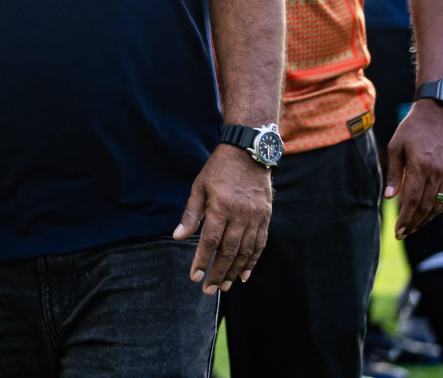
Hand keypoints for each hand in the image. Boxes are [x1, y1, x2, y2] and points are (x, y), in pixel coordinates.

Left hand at [173, 143, 272, 294]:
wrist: (248, 152)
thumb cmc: (218, 169)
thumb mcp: (199, 186)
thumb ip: (191, 214)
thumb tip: (177, 237)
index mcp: (221, 206)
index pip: (210, 240)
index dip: (202, 260)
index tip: (195, 276)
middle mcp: (240, 214)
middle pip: (228, 251)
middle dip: (217, 272)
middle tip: (208, 290)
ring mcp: (256, 217)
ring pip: (245, 251)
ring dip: (234, 271)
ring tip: (224, 286)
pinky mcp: (265, 217)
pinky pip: (260, 244)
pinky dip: (252, 261)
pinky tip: (244, 274)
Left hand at [385, 99, 442, 237]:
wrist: (439, 113)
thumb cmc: (412, 128)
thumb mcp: (396, 146)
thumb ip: (394, 174)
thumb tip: (389, 198)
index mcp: (422, 166)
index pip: (414, 200)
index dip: (406, 218)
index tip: (398, 231)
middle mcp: (438, 173)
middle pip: (427, 206)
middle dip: (414, 223)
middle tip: (402, 234)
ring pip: (439, 204)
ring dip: (426, 219)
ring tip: (413, 228)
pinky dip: (437, 209)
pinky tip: (428, 215)